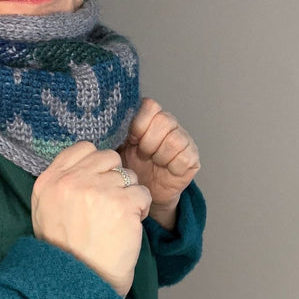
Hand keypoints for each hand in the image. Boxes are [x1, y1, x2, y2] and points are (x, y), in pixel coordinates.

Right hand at [31, 142, 151, 297]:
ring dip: (129, 196)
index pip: (83, 148)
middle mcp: (71, 181)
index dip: (98, 164)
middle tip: (109, 205)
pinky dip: (141, 209)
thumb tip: (88, 163)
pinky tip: (128, 225)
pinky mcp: (122, 203)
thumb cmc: (66, 251)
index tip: (98, 183)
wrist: (80, 283)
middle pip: (109, 158)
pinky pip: (143, 193)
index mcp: (50, 181)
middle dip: (116, 178)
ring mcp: (97, 190)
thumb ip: (63, 183)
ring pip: (129, 175)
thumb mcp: (47, 211)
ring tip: (116, 219)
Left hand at [120, 99, 200, 229]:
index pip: (151, 105)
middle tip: (142, 154)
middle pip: (164, 121)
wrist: (142, 193)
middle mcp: (170, 125)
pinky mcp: (192, 158)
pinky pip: (184, 157)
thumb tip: (106, 121)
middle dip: (148, 141)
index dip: (139, 123)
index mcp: (150, 118)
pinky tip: (165, 169)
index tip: (131, 139)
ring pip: (175, 140)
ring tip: (153, 162)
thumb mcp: (118, 147)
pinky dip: (172, 165)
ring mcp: (183, 140)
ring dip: (160, 155)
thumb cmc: (129, 168)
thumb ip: (116, 131)